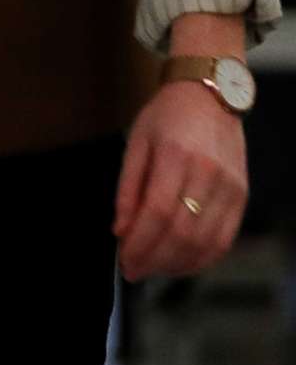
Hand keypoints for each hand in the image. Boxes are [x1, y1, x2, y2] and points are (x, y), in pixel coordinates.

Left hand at [115, 79, 247, 280]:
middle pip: (182, 231)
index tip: (124, 260)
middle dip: (155, 258)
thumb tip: (121, 230)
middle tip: (134, 270)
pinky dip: (203, 258)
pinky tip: (182, 262)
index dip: (139, 243)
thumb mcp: (136, 142)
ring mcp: (230, 187)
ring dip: (177, 263)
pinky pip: (225, 238)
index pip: (157, 212)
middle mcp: (208, 173)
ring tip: (153, 268)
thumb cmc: (166, 116)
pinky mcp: (242, 196)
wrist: (211, 95)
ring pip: (205, 241)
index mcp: (175, 155)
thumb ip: (128, 188)